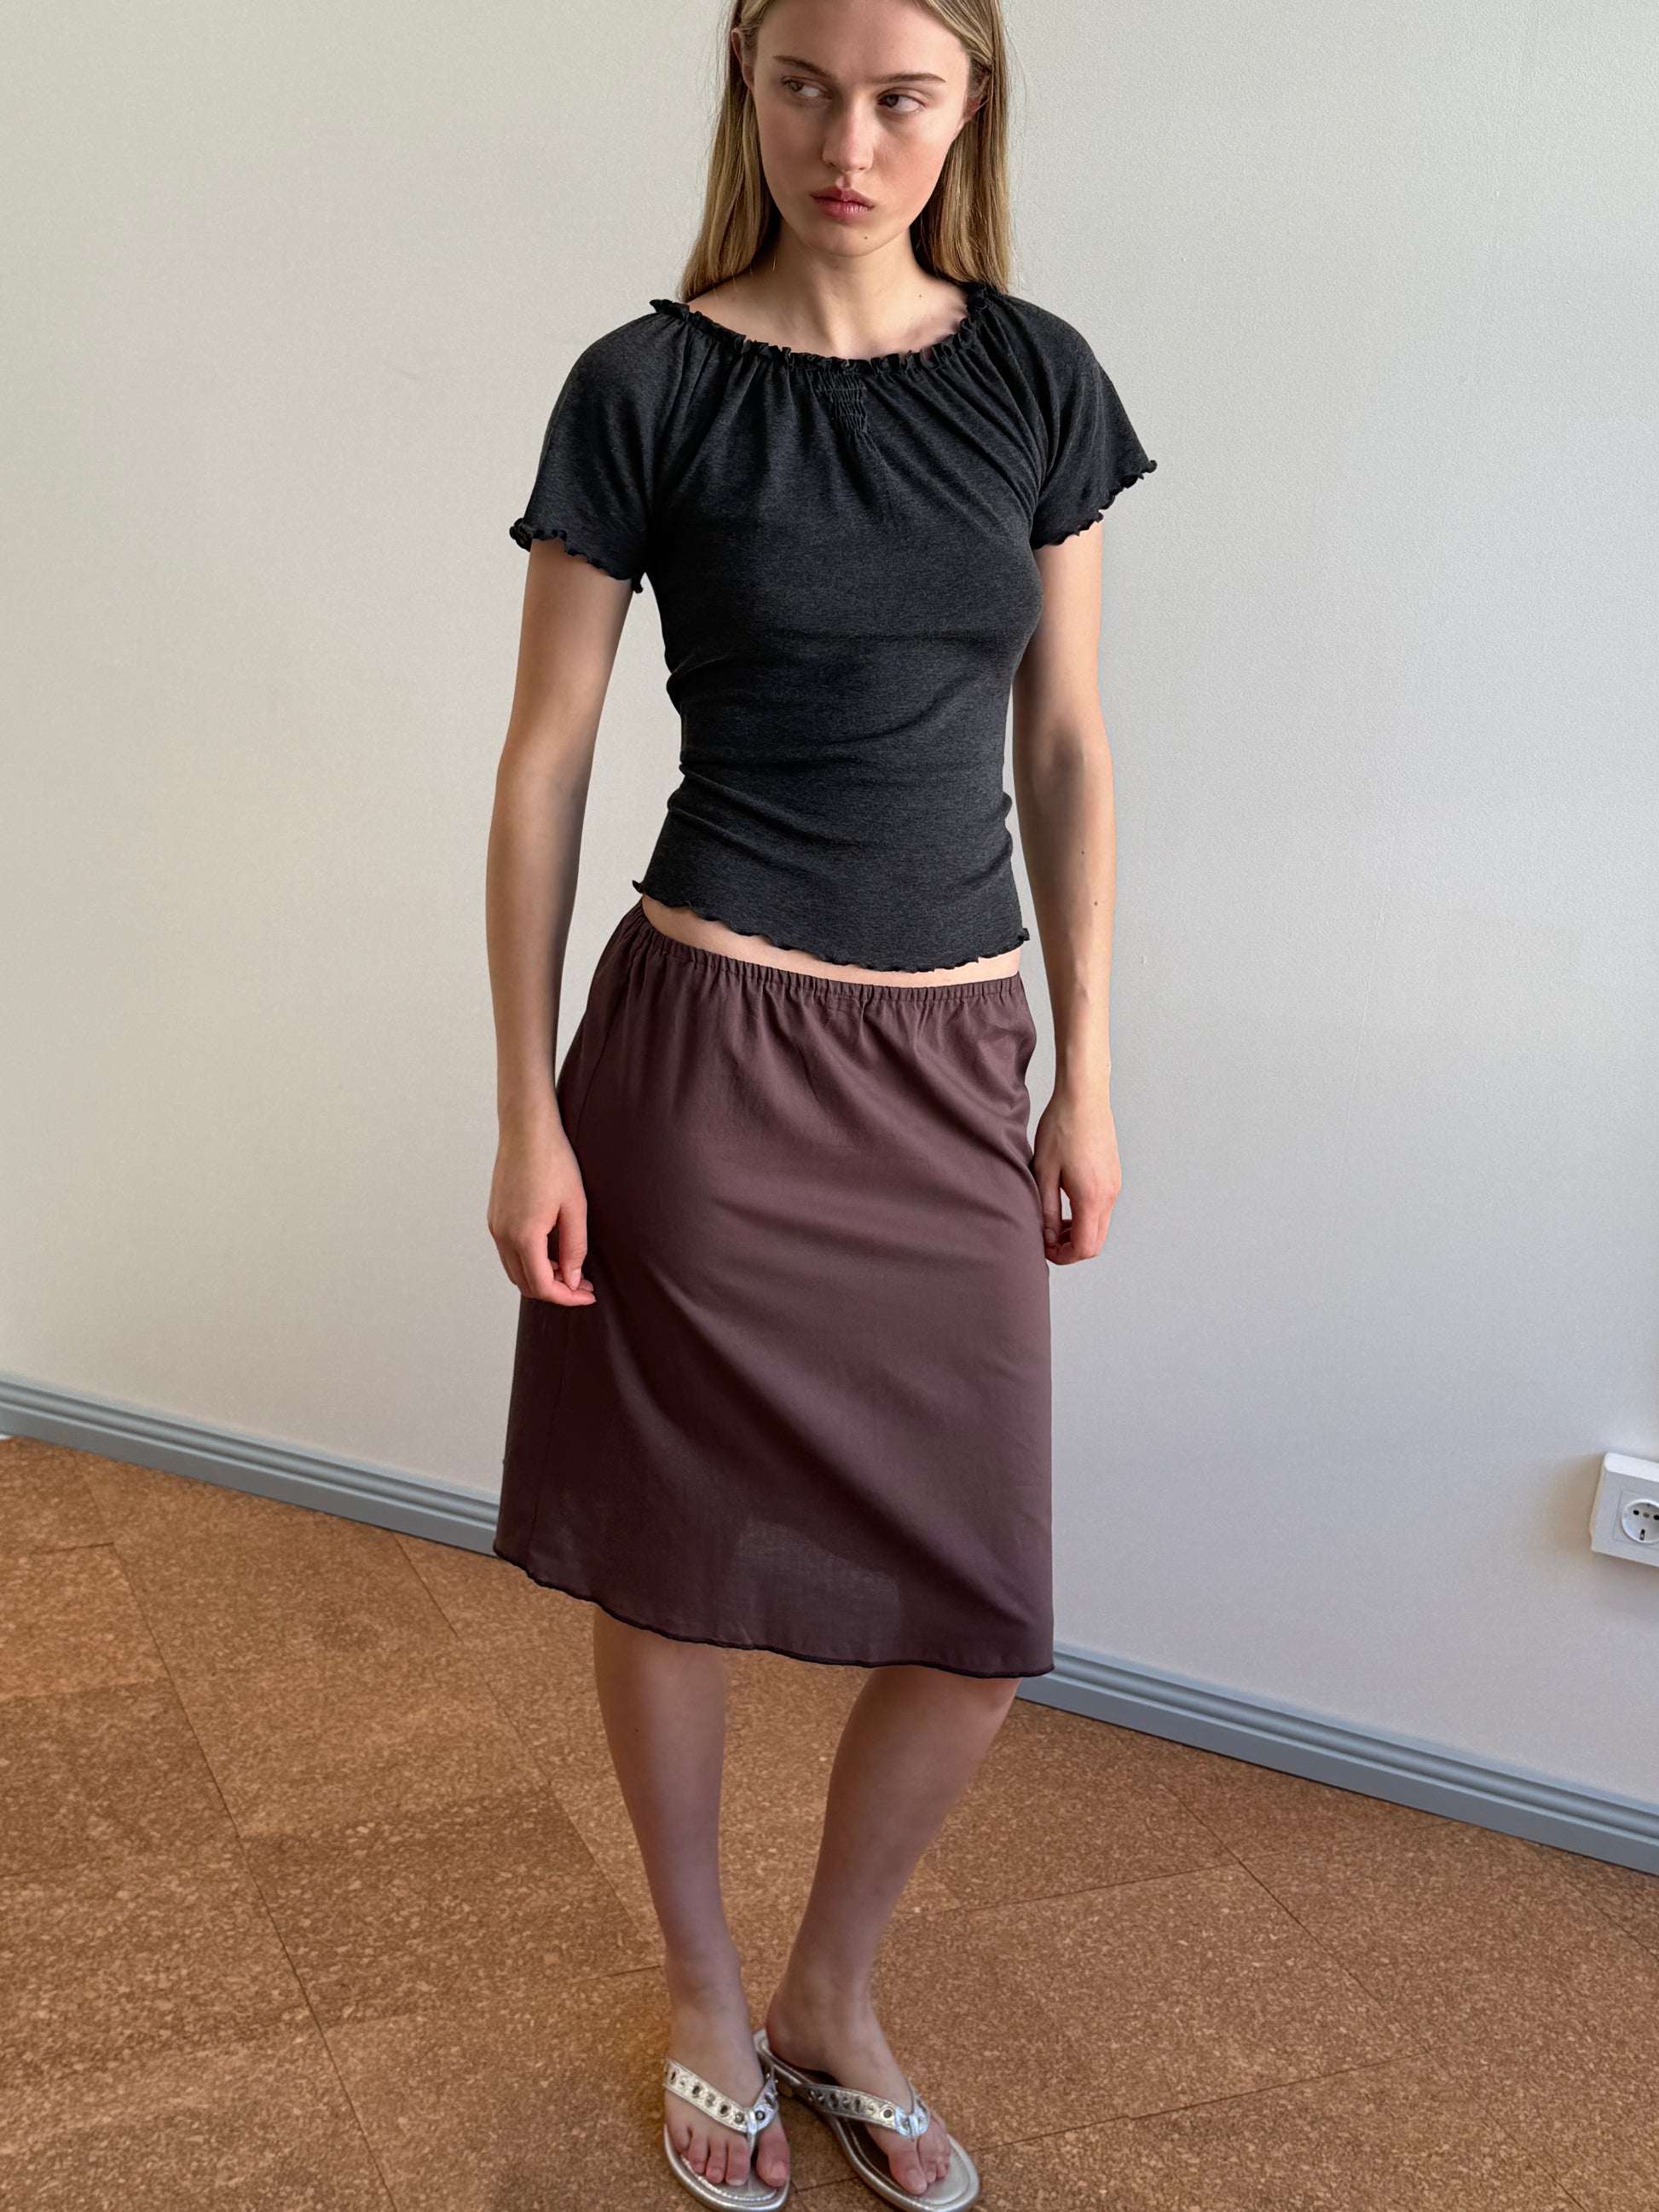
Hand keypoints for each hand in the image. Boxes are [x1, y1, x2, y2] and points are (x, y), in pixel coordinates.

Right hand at [488, 1117, 595, 1303]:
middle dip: (555, 1290)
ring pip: (515, 1270)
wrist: (526, 1129)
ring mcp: (495, 1226)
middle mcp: (503, 1235)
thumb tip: (572, 1280)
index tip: (588, 1294)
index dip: (567, 1297)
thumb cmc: (554, 1162)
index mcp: (523, 1235)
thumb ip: (574, 1248)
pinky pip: (509, 1253)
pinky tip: (552, 1250)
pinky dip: (530, 1261)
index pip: (543, 1286)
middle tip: (583, 1284)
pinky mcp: (494, 1217)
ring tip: (570, 1267)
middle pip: (526, 1284)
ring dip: (541, 1276)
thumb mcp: (575, 1207)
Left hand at [1032, 1087, 1120, 1264]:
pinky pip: (1103, 1208)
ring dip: (1078, 1231)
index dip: (1062, 1256)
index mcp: (1092, 1197)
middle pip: (1095, 1242)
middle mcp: (1109, 1195)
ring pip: (1100, 1226)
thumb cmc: (1061, 1128)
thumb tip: (1048, 1237)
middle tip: (1047, 1237)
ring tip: (1053, 1218)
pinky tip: (1066, 1199)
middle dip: (1071, 1248)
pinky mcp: (1114, 1176)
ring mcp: (1115, 1185)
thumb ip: (1047, 1209)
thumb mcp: (1044, 1172)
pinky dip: (1085, 1215)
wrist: (1084, 1096)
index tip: (1044, 1247)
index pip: (1084, 1248)